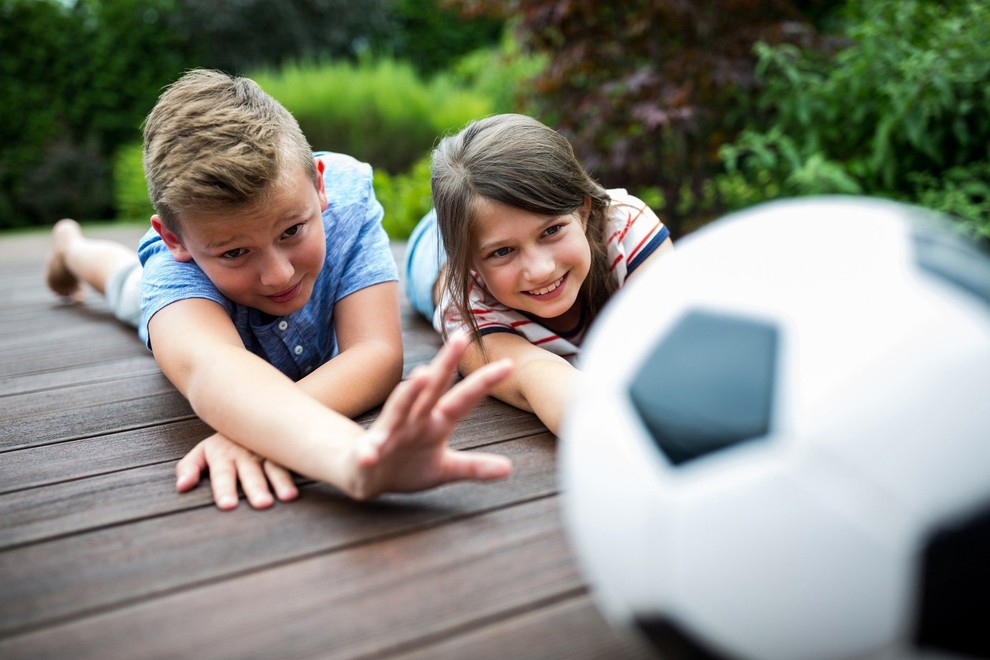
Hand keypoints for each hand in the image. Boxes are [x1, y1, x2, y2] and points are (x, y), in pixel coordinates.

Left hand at [175, 432, 299, 509]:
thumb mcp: (204, 450)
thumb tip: (181, 487)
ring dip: (280, 481)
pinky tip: (300, 487)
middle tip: (261, 505)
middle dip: (255, 487)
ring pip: (272, 466)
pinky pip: (289, 463)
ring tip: (287, 497)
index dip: (223, 488)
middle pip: (249, 472)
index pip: (221, 473)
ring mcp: (264, 451)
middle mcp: (243, 452)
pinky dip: (294, 475)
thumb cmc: (225, 441)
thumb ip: (190, 467)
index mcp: (220, 452)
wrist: (254, 411)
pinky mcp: (281, 452)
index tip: (228, 505)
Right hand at [346, 332, 512, 499]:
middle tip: (461, 337)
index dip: (484, 383)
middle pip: (432, 388)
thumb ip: (474, 466)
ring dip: (409, 393)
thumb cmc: (407, 465)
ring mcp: (390, 433)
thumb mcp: (444, 468)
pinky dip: (367, 452)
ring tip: (421, 377)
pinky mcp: (367, 453)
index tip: (509, 365)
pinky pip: (367, 452)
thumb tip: (509, 469)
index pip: (463, 398)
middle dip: (446, 364)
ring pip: (399, 409)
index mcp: (436, 421)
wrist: (365, 473)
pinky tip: (368, 455)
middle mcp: (414, 420)